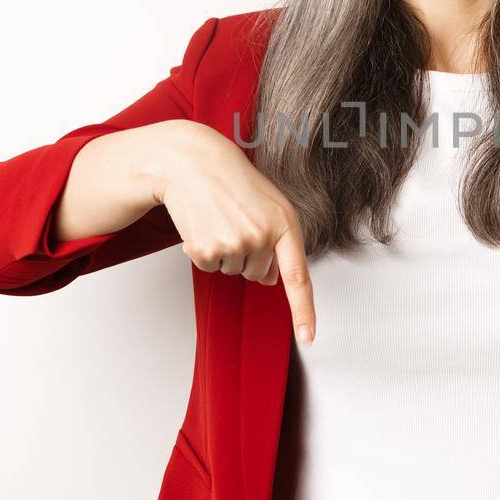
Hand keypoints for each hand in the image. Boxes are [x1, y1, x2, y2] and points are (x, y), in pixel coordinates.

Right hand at [148, 121, 317, 345]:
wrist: (191, 161)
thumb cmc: (232, 180)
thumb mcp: (268, 204)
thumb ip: (277, 241)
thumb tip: (271, 280)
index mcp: (285, 223)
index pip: (298, 277)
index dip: (304, 311)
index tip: (308, 337)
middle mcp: (262, 236)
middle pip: (257, 274)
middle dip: (247, 255)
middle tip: (235, 221)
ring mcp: (234, 243)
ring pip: (232, 271)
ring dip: (224, 250)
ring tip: (219, 217)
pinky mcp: (207, 249)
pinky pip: (209, 267)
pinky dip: (204, 251)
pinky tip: (203, 224)